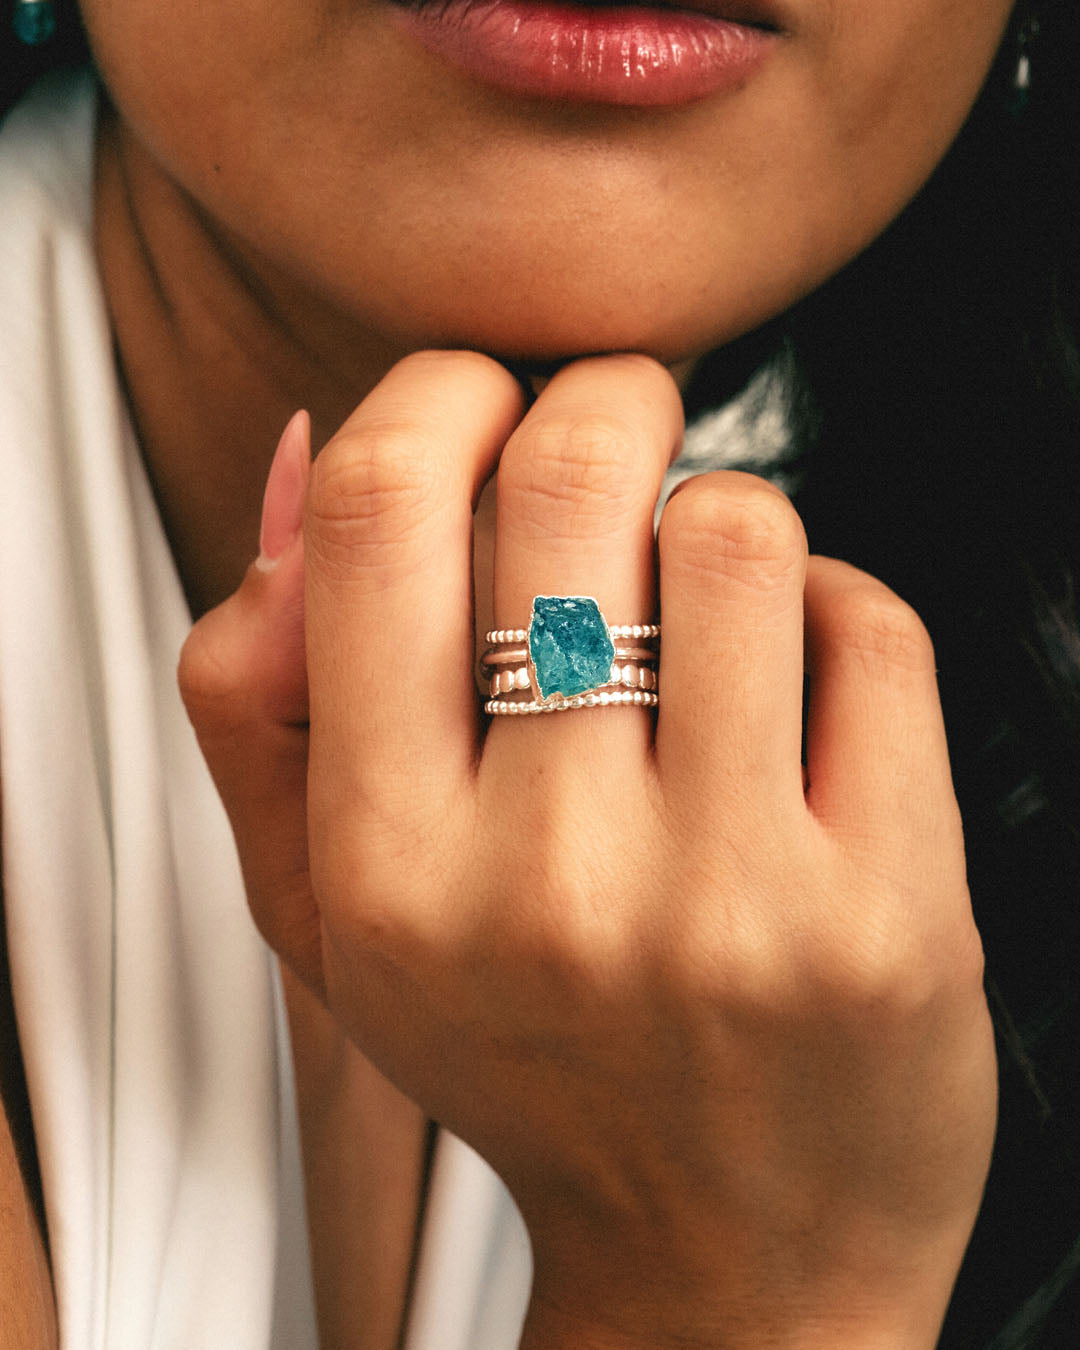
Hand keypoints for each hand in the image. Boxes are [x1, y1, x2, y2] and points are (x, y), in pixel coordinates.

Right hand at [179, 351, 996, 1348]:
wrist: (727, 1262)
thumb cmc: (536, 1063)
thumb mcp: (331, 914)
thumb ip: (264, 697)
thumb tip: (309, 458)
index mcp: (389, 870)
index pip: (385, 519)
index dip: (438, 396)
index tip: (479, 400)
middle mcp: (550, 882)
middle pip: (571, 477)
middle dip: (604, 399)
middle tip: (617, 429)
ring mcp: (731, 899)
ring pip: (738, 529)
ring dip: (722, 518)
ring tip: (707, 596)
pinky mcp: (887, 908)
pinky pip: (870, 627)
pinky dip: (835, 609)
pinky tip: (800, 683)